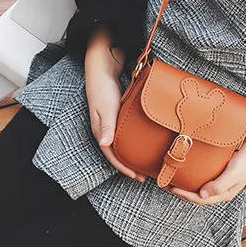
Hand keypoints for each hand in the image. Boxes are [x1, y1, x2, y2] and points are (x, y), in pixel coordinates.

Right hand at [85, 31, 145, 182]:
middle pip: (117, 154)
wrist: (102, 70)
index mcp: (100, 132)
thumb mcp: (105, 107)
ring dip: (131, 155)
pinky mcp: (118, 117)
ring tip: (144, 163)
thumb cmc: (102, 88)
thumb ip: (106, 125)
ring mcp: (111, 125)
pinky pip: (125, 135)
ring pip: (121, 145)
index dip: (123, 168)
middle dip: (129, 166)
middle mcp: (105, 131)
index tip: (136, 176)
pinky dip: (133, 142)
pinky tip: (142, 143)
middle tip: (144, 175)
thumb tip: (105, 144)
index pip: (111, 156)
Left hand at [167, 138, 245, 204]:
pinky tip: (186, 168)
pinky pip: (202, 175)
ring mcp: (218, 180)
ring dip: (186, 183)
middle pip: (197, 195)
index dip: (185, 195)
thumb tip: (202, 194)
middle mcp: (220, 189)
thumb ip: (220, 185)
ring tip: (173, 178)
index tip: (173, 188)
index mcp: (224, 194)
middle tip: (167, 185)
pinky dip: (193, 174)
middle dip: (182, 191)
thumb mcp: (235, 174)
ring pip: (198, 185)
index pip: (201, 199)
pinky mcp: (217, 170)